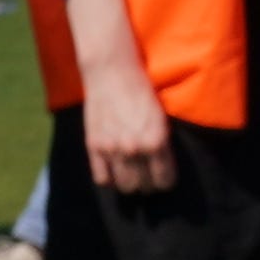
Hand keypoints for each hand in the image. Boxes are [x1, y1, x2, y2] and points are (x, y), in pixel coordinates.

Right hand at [80, 60, 175, 195]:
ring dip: (130, 184)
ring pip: (124, 186)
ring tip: (131, 175)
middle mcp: (135, 149)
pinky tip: (113, 170)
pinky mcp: (94, 146)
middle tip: (146, 175)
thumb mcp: (160, 119)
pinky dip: (109, 179)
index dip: (165, 181)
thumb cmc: (141, 92)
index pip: (164, 181)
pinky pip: (102, 178)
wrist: (112, 73)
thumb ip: (161, 145)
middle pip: (144, 187)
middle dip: (148, 184)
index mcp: (156, 141)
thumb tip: (161, 168)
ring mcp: (112, 149)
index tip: (163, 177)